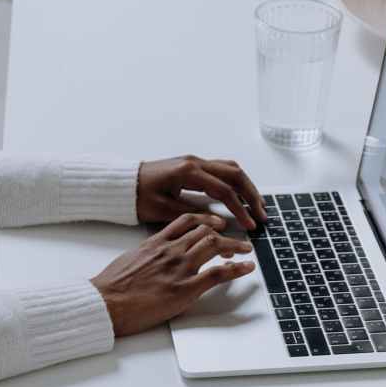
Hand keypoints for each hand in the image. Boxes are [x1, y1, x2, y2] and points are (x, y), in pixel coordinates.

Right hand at [91, 213, 254, 337]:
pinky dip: (237, 268)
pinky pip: (218, 273)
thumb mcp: (129, 260)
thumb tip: (154, 259)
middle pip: (205, 231)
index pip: (186, 222)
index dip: (205, 221)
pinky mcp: (185, 288)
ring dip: (235, 246)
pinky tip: (247, 267)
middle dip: (224, 233)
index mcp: (155, 242)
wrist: (105, 302)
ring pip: (215, 245)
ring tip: (245, 249)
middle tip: (235, 240)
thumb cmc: (111, 287)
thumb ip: (147, 255)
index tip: (214, 224)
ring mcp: (179, 267)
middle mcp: (170, 250)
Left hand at [136, 155, 267, 229]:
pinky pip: (222, 170)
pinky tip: (241, 196)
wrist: (123, 184)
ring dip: (246, 186)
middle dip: (251, 195)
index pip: (224, 190)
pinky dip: (235, 182)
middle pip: (235, 174)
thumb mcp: (163, 210)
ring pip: (231, 169)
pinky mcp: (193, 166)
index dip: (240, 209)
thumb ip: (192, 214)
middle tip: (262, 215)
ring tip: (257, 206)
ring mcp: (195, 162)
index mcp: (188, 172)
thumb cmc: (138, 196)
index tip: (250, 225)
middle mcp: (195, 162)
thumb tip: (219, 222)